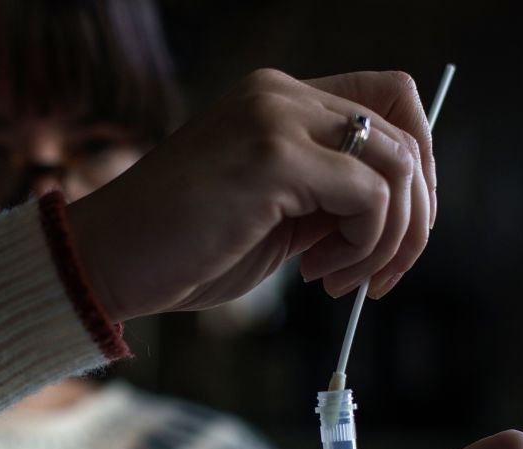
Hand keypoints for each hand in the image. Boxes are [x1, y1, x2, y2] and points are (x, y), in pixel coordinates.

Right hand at [66, 68, 434, 321]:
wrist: (107, 262)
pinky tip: (316, 274)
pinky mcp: (272, 155)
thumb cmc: (180, 250)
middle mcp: (279, 94)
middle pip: (406, 131)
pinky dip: (364, 244)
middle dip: (415, 214)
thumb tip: (397, 215)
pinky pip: (371, 195)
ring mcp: (275, 117)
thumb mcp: (272, 216)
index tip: (394, 233)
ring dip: (389, 238)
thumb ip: (328, 199)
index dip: (415, 168)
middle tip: (382, 273)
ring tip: (338, 280)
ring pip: (397, 165)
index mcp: (276, 100)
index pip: (386, 103)